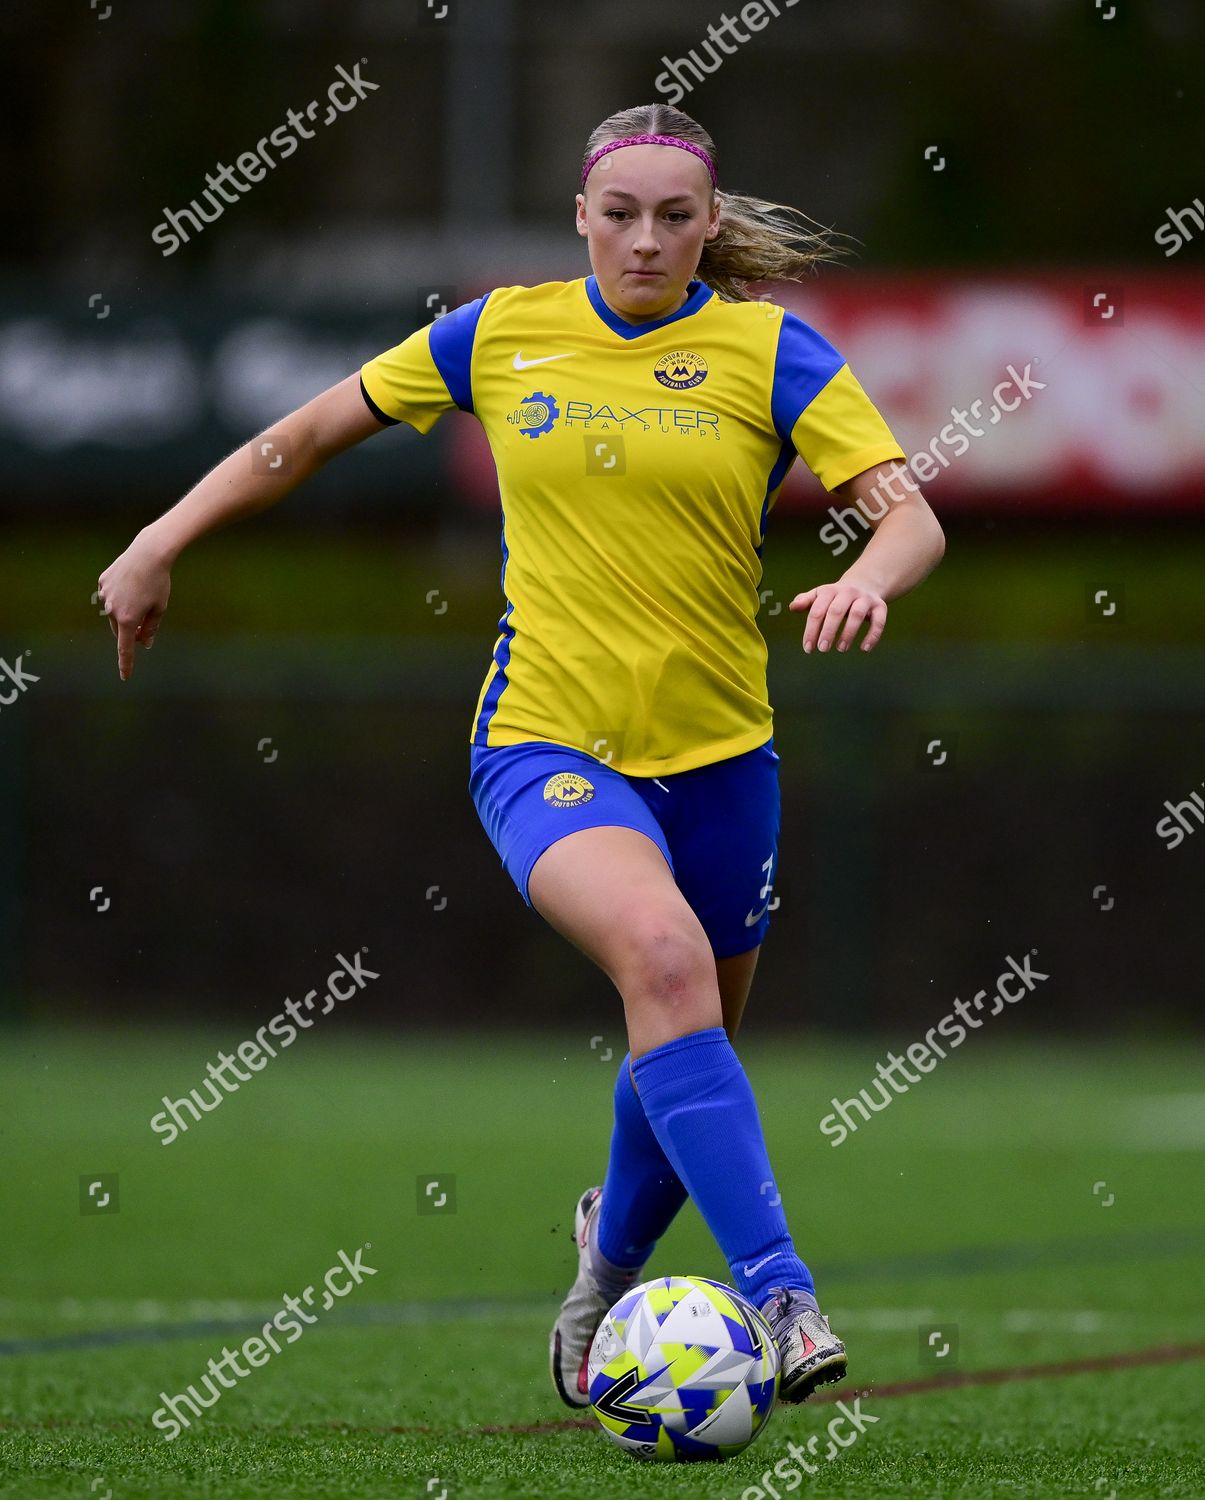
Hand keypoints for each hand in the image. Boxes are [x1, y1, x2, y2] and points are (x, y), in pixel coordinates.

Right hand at [97, 535, 171, 680]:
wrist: (149, 553)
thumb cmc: (159, 582)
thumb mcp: (160, 608)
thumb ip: (151, 628)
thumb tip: (145, 644)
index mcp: (128, 619)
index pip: (125, 648)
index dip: (126, 663)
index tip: (125, 676)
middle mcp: (112, 609)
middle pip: (120, 630)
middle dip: (131, 632)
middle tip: (144, 630)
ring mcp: (105, 595)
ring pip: (113, 613)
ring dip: (124, 613)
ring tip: (141, 597)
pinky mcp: (103, 582)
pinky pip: (110, 595)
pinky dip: (119, 595)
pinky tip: (131, 584)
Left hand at [789, 579, 887, 653]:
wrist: (865, 582)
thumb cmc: (836, 596)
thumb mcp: (820, 595)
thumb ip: (806, 601)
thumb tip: (792, 607)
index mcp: (830, 591)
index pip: (817, 610)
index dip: (811, 630)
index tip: (808, 648)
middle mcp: (848, 592)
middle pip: (836, 611)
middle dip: (828, 631)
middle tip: (822, 649)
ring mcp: (865, 599)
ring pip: (857, 614)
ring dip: (848, 633)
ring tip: (841, 649)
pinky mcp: (880, 606)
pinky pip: (879, 620)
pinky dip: (873, 635)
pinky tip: (864, 649)